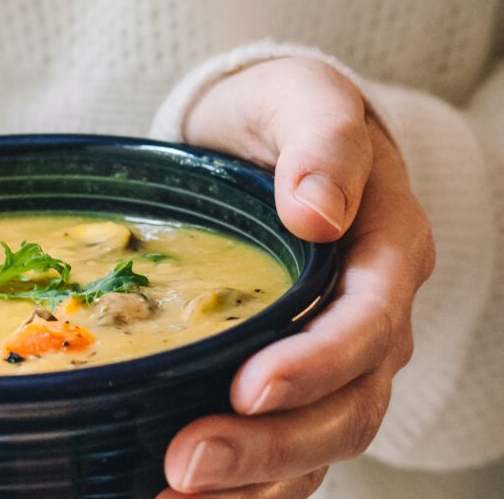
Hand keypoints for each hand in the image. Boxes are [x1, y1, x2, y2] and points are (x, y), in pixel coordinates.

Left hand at [159, 58, 435, 497]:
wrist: (272, 136)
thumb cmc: (285, 114)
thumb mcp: (305, 101)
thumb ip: (323, 146)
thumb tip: (317, 212)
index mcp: (387, 249)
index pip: (368, 322)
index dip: (316, 363)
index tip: (248, 388)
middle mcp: (373, 317)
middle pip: (348, 406)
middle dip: (272, 444)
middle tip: (187, 462)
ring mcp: (339, 356)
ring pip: (320, 443)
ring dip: (253, 482)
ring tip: (175, 496)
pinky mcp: (298, 375)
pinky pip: (290, 448)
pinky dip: (247, 483)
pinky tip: (183, 496)